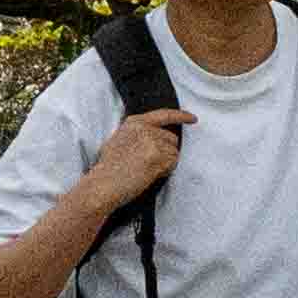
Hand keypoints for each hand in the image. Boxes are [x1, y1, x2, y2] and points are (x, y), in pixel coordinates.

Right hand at [75, 104, 191, 222]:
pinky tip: (150, 173)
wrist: (105, 183)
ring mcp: (152, 140)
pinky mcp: (157, 155)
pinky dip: (166, 171)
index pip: (164, 114)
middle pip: (172, 138)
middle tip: (149, 163)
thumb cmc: (109, 167)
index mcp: (135, 122)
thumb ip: (137, 133)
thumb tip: (155, 136)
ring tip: (147, 169)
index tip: (192, 118)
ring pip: (174, 152)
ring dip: (166, 163)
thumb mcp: (119, 140)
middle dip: (167, 152)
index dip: (181, 116)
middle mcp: (145, 128)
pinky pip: (173, 163)